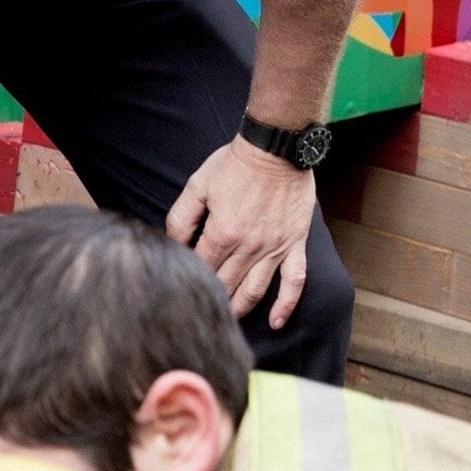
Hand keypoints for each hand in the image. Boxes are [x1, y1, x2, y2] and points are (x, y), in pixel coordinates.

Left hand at [166, 137, 317, 328]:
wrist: (277, 148)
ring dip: (239, 309)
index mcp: (223, 233)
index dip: (191, 275)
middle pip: (226, 285)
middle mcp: (249, 247)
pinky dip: (286, 306)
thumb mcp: (197, 185)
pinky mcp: (295, 245)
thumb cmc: (236, 163)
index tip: (185, 281)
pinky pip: (294, 282)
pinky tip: (276, 322)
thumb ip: (181, 217)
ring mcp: (274, 248)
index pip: (202, 268)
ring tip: (228, 319)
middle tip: (201, 306)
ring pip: (255, 291)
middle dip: (212, 298)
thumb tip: (174, 243)